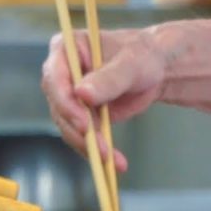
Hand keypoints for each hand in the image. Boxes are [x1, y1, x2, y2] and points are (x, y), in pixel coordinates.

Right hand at [40, 28, 167, 172]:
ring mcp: (67, 96)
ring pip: (68, 127)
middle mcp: (60, 73)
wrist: (155, 69)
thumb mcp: (131, 64)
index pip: (55, 78)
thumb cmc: (143, 56)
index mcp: (66, 49)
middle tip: (101, 149)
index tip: (85, 123)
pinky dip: (95, 151)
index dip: (66, 103)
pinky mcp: (78, 115)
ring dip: (89, 146)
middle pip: (59, 107)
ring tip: (111, 159)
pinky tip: (113, 162)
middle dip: (80, 131)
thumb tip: (82, 94)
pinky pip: (80, 136)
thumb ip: (109, 78)